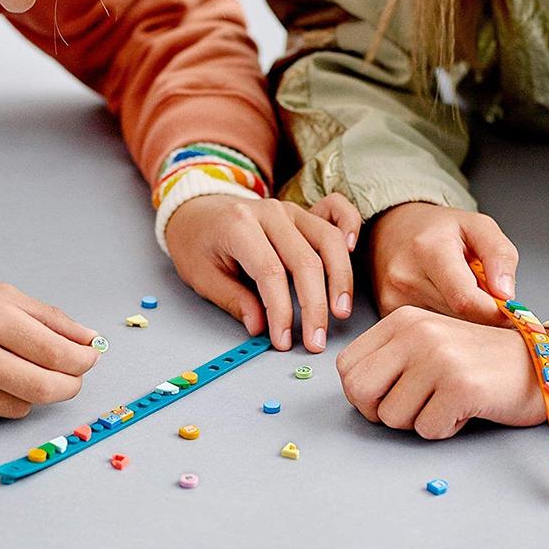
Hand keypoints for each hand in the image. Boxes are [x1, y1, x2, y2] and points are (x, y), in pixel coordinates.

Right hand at [0, 277, 101, 425]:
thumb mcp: (1, 295)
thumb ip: (50, 319)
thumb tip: (90, 340)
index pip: (56, 352)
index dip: (82, 361)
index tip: (90, 359)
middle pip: (44, 386)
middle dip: (70, 385)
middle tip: (73, 379)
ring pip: (22, 406)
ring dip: (33, 392)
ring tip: (17, 371)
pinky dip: (0, 401)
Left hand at [165, 193, 361, 352]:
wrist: (195, 207)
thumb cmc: (197, 241)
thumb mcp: (201, 274)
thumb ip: (233, 299)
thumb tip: (260, 327)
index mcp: (239, 225)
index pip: (270, 272)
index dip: (281, 311)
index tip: (283, 340)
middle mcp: (270, 212)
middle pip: (306, 261)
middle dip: (315, 306)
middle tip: (316, 341)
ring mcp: (291, 210)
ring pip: (328, 241)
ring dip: (340, 278)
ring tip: (341, 312)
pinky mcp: (303, 212)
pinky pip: (337, 214)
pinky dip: (350, 229)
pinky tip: (353, 252)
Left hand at [336, 306, 548, 437]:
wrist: (541, 363)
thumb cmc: (478, 361)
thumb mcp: (427, 342)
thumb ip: (390, 358)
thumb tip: (354, 390)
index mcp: (401, 320)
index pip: (347, 366)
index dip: (362, 393)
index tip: (388, 397)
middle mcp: (416, 333)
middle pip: (359, 391)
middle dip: (380, 412)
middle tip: (412, 409)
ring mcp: (438, 358)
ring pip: (393, 417)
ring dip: (419, 421)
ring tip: (446, 401)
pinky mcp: (461, 386)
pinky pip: (428, 429)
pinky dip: (445, 429)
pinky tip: (465, 408)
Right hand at [369, 202, 518, 324]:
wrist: (392, 228)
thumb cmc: (438, 228)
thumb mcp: (478, 226)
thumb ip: (500, 256)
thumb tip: (506, 295)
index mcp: (429, 249)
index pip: (467, 301)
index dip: (495, 312)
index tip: (508, 310)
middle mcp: (405, 275)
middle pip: (458, 317)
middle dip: (480, 314)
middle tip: (485, 298)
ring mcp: (392, 297)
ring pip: (445, 329)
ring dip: (462, 319)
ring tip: (461, 295)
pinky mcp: (387, 312)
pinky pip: (428, 330)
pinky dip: (444, 322)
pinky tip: (443, 302)